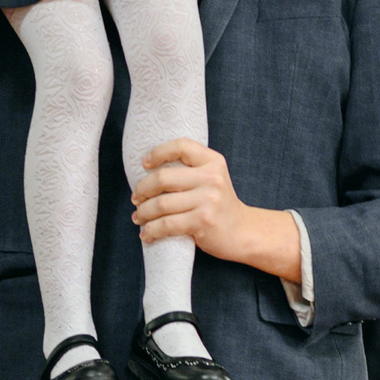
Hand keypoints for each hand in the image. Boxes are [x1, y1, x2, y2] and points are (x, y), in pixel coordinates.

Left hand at [132, 139, 300, 281]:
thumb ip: (189, 171)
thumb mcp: (212, 179)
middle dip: (142, 189)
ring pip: (161, 204)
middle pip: (163, 177)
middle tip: (136, 198)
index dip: (158, 152)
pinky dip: (151, 230)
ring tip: (139, 217)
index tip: (145, 164)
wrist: (243, 232)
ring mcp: (208, 200)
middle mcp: (212, 177)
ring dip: (143, 213)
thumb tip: (148, 173)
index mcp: (213, 161)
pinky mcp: (203, 221)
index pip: (181, 146)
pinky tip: (146, 234)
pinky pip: (166, 224)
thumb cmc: (219, 205)